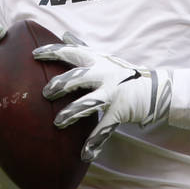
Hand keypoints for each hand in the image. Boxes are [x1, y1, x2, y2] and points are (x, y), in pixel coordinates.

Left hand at [33, 32, 171, 161]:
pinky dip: (94, 142)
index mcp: (98, 61)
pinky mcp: (120, 110)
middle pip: (78, 77)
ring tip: (58, 122)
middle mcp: (104, 74)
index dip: (52, 52)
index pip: (72, 52)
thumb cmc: (123, 73)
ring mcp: (113, 92)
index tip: (34, 55)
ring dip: (71, 113)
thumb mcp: (104, 58)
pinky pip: (104, 128)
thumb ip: (83, 48)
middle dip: (60, 84)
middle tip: (46, 93)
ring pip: (88, 103)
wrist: (155, 89)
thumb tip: (65, 34)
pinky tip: (85, 154)